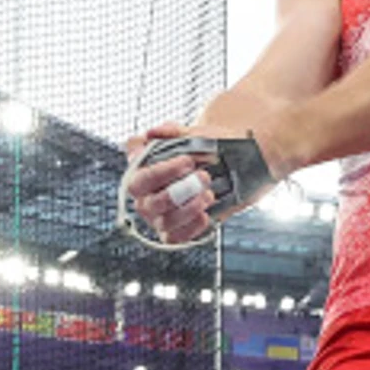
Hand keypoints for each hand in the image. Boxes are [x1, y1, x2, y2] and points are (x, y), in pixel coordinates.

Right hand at [123, 124, 225, 245]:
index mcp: (141, 172)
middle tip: (204, 177)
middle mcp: (145, 197)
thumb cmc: (203, 147)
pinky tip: (206, 215)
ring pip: (164, 222)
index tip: (187, 161)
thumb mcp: (191, 133)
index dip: (162, 172)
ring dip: (188, 210)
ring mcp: (158, 217)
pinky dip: (192, 228)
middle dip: (179, 192)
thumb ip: (171, 131)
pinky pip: (176, 238)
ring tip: (208, 195)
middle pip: (149, 203)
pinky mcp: (173, 232)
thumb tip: (152, 133)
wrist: (230, 163)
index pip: (139, 178)